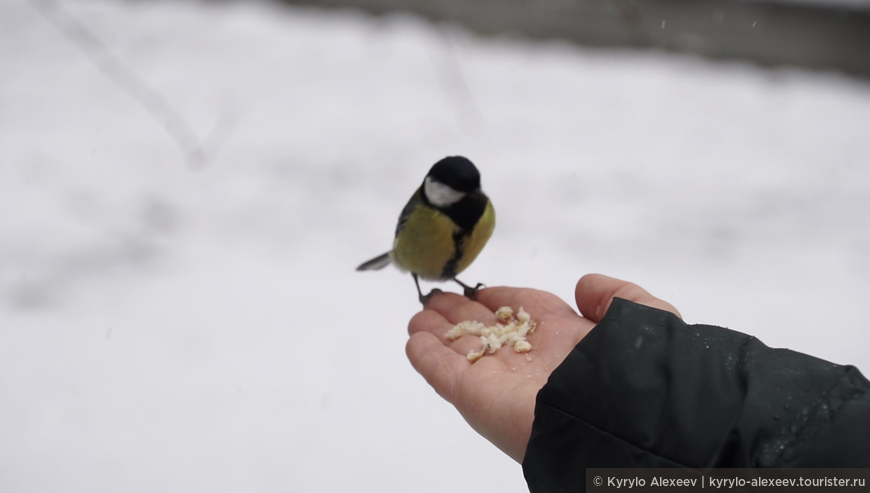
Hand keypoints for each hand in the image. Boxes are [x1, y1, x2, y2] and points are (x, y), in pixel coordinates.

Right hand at [406, 273, 679, 462]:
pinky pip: (443, 373)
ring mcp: (499, 378)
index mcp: (567, 339)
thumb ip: (615, 296)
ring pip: (461, 349)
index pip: (526, 311)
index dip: (502, 297)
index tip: (483, 288)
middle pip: (487, 329)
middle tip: (437, 298)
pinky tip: (414, 340)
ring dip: (438, 331)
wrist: (615, 424)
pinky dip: (426, 356)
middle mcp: (530, 359)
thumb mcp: (643, 316)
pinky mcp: (474, 396)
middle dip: (462, 313)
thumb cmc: (632, 370)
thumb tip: (584, 285)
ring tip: (419, 315)